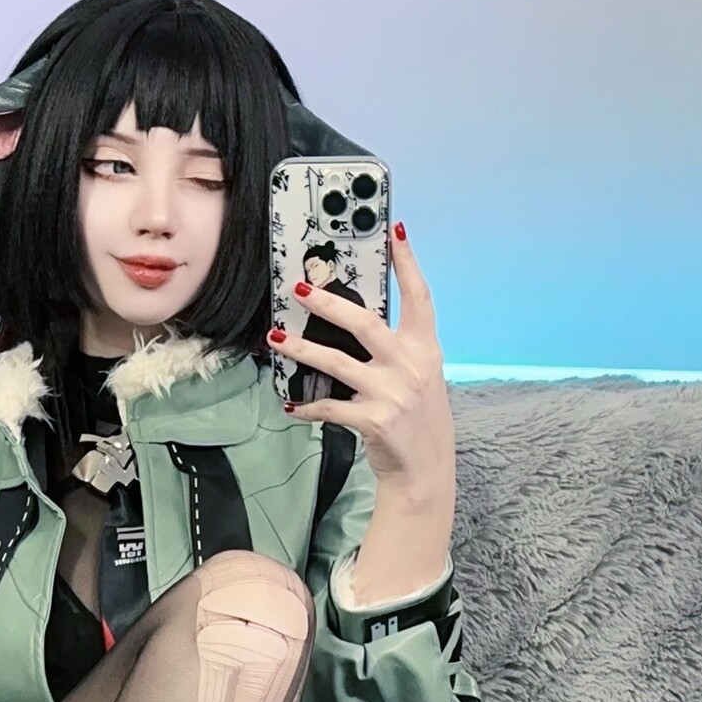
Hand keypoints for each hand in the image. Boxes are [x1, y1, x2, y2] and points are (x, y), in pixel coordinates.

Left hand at [270, 222, 455, 485]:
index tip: (394, 231)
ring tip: (275, 339)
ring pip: (338, 362)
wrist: (426, 470)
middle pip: (365, 323)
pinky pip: (330, 407)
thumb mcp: (420, 376)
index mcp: (425, 349)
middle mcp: (411, 366)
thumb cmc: (418, 419)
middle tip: (299, 288)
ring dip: (302, 349)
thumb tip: (356, 323)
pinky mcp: (374, 420)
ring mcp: (392, 393)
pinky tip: (290, 405)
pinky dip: (308, 406)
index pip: (419, 297)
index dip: (407, 263)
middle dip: (328, 303)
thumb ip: (398, 349)